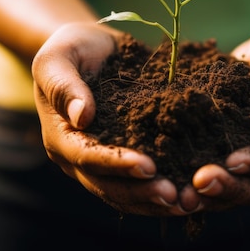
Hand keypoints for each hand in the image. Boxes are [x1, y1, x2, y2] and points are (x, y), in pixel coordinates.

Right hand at [32, 23, 200, 215]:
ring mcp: (101, 161)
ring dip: (155, 200)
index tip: (148, 167)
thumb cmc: (71, 48)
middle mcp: (78, 157)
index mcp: (61, 135)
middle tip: (176, 196)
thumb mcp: (59, 57)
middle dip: (142, 192)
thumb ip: (63, 85)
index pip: (87, 157)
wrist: (89, 49)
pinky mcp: (124, 156)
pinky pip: (141, 181)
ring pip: (126, 192)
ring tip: (188, 202)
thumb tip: (81, 115)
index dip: (117, 164)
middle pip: (108, 185)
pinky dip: (163, 187)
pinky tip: (190, 191)